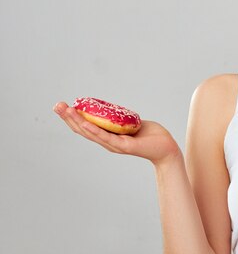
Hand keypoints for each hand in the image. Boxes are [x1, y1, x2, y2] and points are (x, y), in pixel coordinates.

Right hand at [52, 101, 180, 165]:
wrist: (166, 148)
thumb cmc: (151, 135)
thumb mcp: (131, 123)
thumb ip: (120, 119)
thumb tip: (113, 109)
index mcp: (108, 137)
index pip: (86, 127)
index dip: (73, 118)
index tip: (62, 106)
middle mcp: (108, 142)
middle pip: (83, 130)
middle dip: (68, 117)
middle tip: (56, 105)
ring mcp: (114, 145)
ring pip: (91, 133)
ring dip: (77, 121)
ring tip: (66, 110)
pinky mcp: (124, 146)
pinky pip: (106, 137)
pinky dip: (94, 130)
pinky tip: (85, 122)